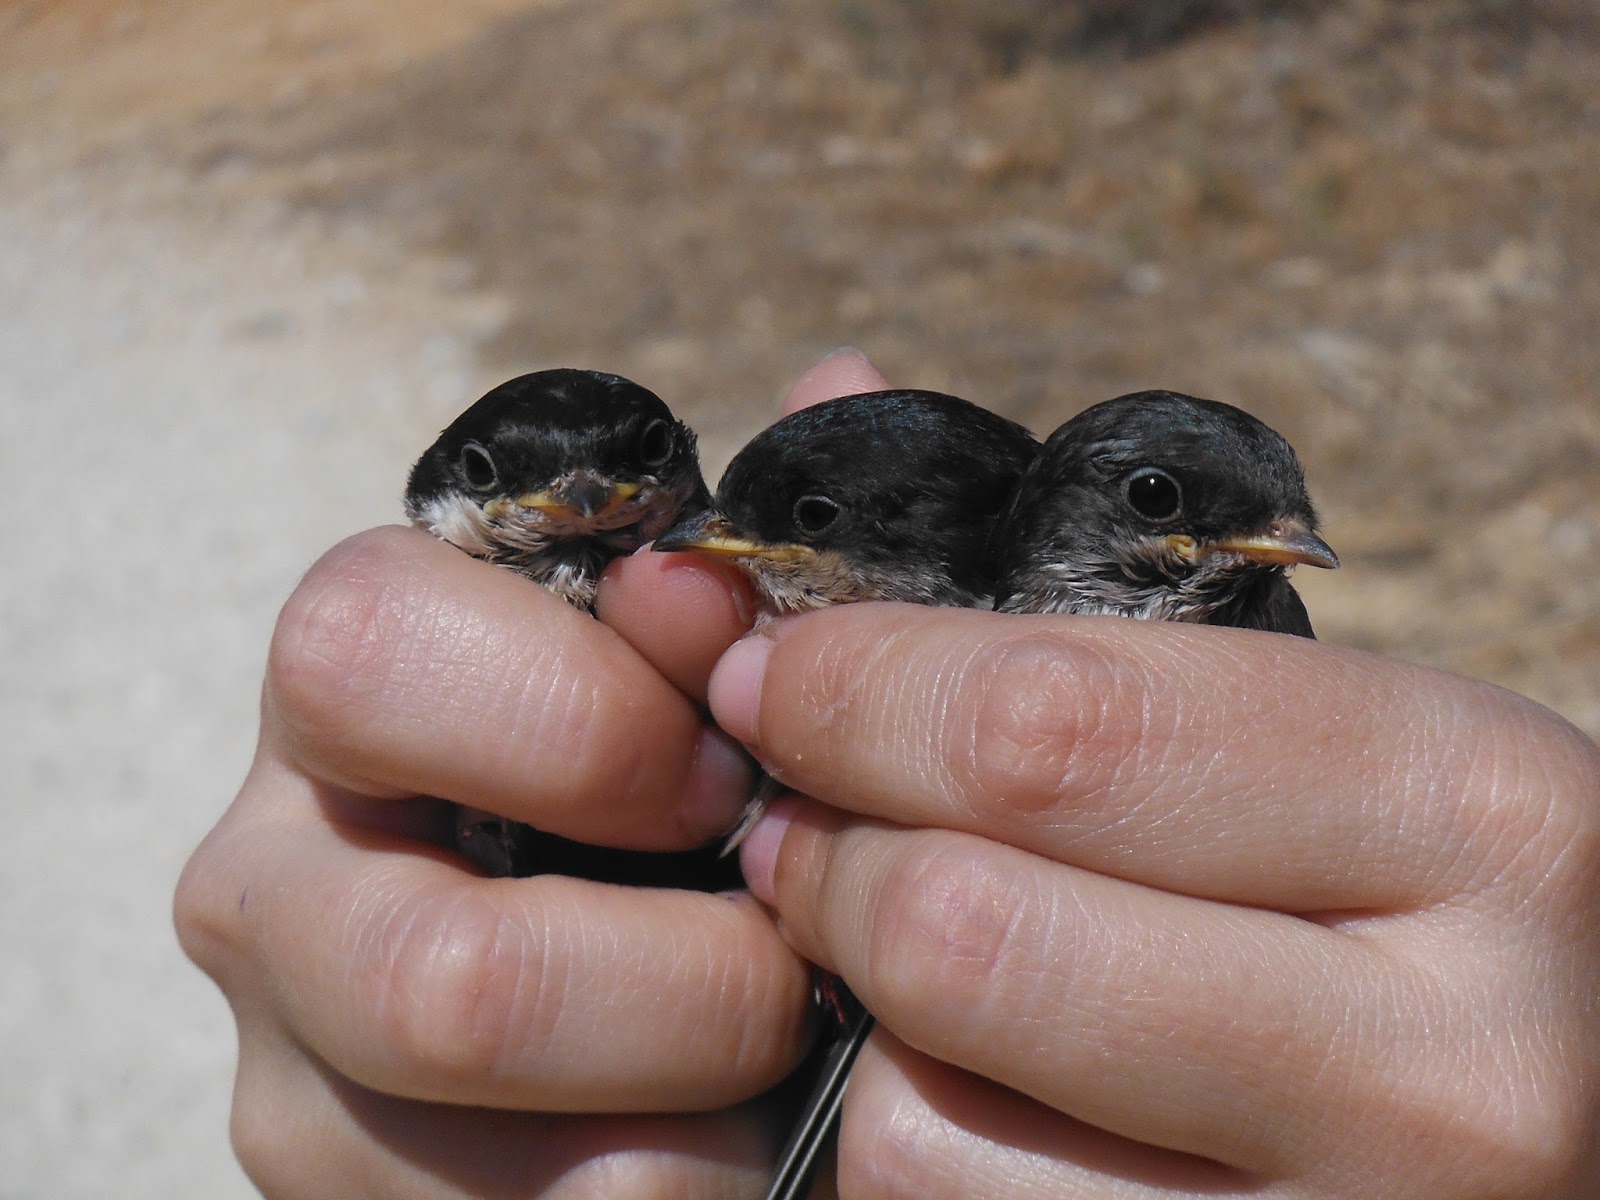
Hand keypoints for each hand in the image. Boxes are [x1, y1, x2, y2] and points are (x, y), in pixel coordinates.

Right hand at [172, 372, 861, 1195]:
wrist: (614, 974)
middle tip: (790, 955)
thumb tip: (838, 383)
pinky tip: (724, 1139)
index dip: (583, 715)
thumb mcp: (713, 651)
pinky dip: (670, 1191)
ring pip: (490, 1161)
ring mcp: (297, 1066)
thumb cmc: (665, 778)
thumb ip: (763, 548)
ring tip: (776, 1057)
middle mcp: (281, 872)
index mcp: (360, 683)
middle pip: (438, 975)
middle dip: (681, 984)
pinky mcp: (341, 1197)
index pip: (372, 648)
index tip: (730, 763)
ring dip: (691, 1115)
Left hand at [709, 555, 1599, 1194]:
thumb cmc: (1422, 889)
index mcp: (1480, 818)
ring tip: (907, 965)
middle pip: (967, 931)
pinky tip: (974, 1085)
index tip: (773, 669)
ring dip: (866, 1027)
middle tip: (802, 817)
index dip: (854, 684)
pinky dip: (913, 1147)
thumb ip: (1079, 600)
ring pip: (927, 1128)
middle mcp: (1452, 1065)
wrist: (1585, 1098)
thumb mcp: (1325, 723)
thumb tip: (826, 388)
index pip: (1055, 728)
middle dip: (829, 850)